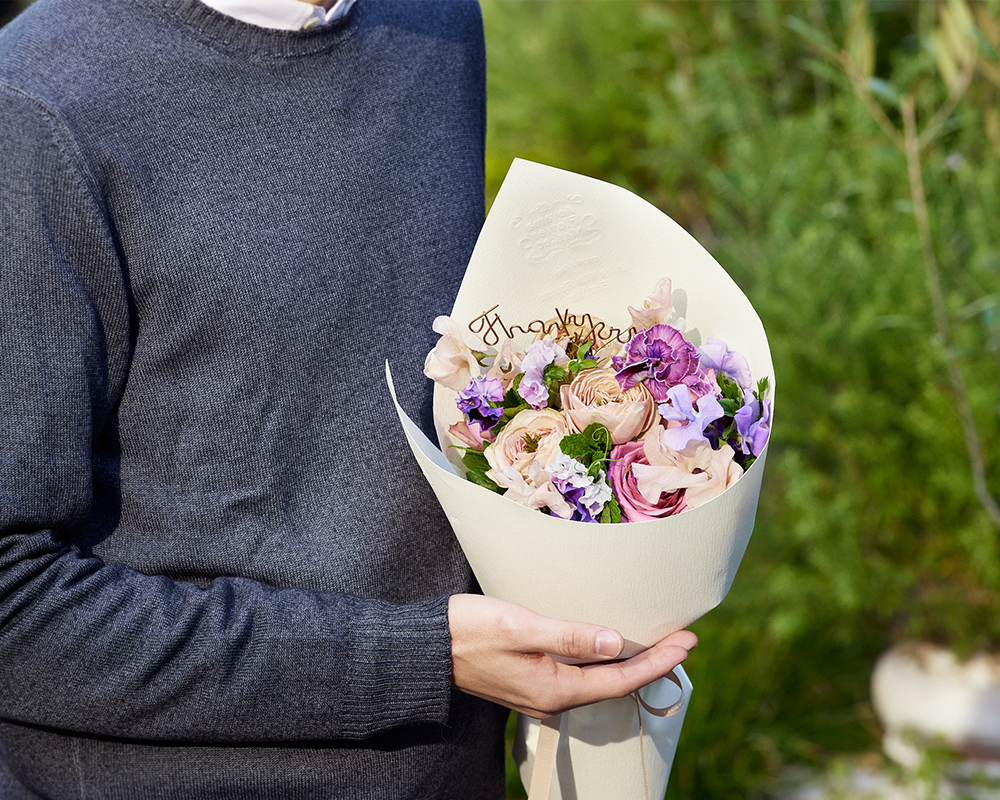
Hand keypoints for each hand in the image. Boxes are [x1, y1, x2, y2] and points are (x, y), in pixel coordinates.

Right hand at [448, 594, 696, 718]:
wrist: (424, 647)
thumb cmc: (469, 631)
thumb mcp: (521, 626)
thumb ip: (568, 636)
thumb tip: (614, 642)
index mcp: (554, 688)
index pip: (620, 678)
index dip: (658, 661)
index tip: (687, 641)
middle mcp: (550, 698)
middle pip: (614, 683)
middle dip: (652, 662)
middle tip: (683, 639)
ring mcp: (539, 692)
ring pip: (597, 681)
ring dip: (630, 662)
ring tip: (656, 643)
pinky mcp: (528, 680)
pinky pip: (578, 676)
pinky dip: (602, 661)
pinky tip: (608, 646)